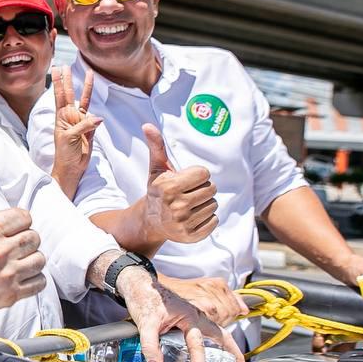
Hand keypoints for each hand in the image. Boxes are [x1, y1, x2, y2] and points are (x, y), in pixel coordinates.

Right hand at [0, 153, 46, 312]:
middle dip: (23, 239)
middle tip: (7, 244)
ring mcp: (3, 277)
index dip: (16, 221)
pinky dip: (31, 279)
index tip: (4, 228)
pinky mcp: (8, 296)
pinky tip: (16, 274)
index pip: (25, 217)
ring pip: (39, 259)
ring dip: (29, 259)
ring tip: (13, 259)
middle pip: (34, 237)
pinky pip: (39, 282)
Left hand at [50, 65, 100, 197]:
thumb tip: (99, 118)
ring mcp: (80, 122)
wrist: (71, 168)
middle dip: (68, 79)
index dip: (58, 82)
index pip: (59, 95)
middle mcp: (70, 116)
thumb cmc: (65, 153)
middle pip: (70, 93)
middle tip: (65, 65)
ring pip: (84, 101)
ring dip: (86, 88)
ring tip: (89, 74)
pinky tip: (99, 114)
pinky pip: (94, 118)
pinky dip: (97, 115)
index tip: (56, 68)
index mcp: (61, 117)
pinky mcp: (90, 129)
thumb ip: (84, 126)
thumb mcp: (71, 138)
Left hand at [117, 266, 247, 361]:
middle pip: (222, 335)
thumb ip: (150, 345)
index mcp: (190, 316)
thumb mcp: (145, 323)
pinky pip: (206, 330)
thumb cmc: (144, 298)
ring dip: (227, 346)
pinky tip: (211, 350)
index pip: (197, 346)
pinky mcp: (188, 317)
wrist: (138, 283)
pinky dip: (214, 340)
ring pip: (217, 331)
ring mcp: (194, 315)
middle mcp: (196, 315)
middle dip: (234, 353)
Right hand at [142, 124, 217, 243]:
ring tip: (189, 206)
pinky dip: (207, 219)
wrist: (151, 220)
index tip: (184, 181)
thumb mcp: (157, 169)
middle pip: (212, 189)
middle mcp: (176, 206)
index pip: (205, 174)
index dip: (197, 175)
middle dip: (202, 189)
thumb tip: (147, 125)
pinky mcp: (192, 236)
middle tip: (187, 194)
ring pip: (214, 205)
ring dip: (204, 204)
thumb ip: (156, 147)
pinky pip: (214, 221)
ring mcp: (184, 223)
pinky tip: (193, 217)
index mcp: (169, 187)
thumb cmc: (158, 190)